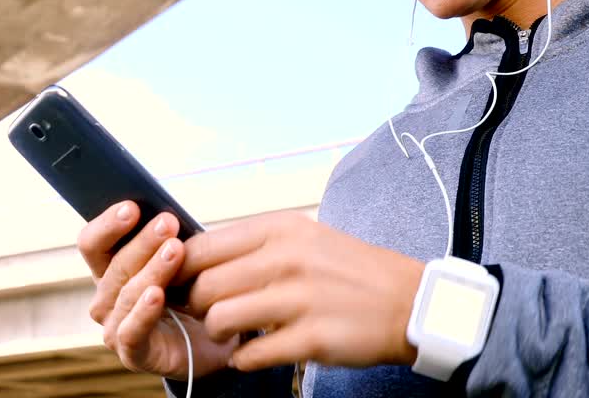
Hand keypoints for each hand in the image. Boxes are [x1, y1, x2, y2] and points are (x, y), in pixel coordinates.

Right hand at [77, 201, 239, 379]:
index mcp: (109, 270)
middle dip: (142, 242)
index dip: (108, 224)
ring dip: (151, 270)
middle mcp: (105, 299)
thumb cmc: (192, 293)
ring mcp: (115, 328)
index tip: (132, 207)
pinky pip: (132, 332)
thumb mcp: (179, 261)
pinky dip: (144, 311)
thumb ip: (166, 240)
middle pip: (114, 266)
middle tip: (168, 223)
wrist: (217, 341)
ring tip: (175, 250)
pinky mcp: (133, 355)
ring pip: (125, 294)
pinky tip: (157, 294)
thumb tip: (165, 213)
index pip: (92, 243)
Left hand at [176, 211, 424, 372]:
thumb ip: (252, 245)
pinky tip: (255, 352)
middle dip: (198, 306)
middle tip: (209, 313)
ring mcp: (299, 299)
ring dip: (219, 334)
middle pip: (204, 287)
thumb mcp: (301, 237)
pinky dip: (245, 359)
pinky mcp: (312, 338)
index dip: (182, 271)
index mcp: (279, 229)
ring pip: (220, 320)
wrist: (408, 301)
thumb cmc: (347, 269)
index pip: (202, 248)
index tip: (180, 284)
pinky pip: (252, 355)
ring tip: (235, 334)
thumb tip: (195, 257)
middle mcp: (286, 259)